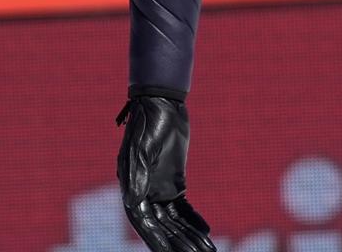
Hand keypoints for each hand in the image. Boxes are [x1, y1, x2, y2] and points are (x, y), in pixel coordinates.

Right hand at [117, 95, 216, 251]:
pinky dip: (194, 219)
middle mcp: (146, 195)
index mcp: (133, 191)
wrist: (161, 103)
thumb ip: (138, 174)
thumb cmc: (148, 123)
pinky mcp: (174, 181)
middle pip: (164, 228)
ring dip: (190, 236)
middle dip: (180, 244)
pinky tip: (206, 230)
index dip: (158, 243)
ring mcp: (160, 189)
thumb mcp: (142, 147)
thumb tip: (134, 202)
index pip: (147, 225)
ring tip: (208, 251)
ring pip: (176, 221)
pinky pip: (184, 207)